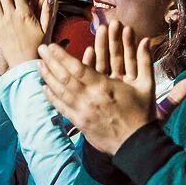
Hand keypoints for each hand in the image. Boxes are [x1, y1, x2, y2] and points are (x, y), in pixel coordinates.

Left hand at [37, 39, 158, 154]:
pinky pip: (62, 107)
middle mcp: (89, 98)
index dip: (61, 56)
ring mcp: (82, 112)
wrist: (137, 144)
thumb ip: (145, 61)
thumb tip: (147, 40)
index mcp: (104, 87)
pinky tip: (44, 87)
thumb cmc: (142, 114)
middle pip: (63, 77)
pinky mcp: (80, 123)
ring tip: (38, 65)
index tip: (52, 46)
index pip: (76, 68)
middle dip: (50, 61)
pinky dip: (52, 96)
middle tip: (40, 49)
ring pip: (59, 91)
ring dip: (47, 76)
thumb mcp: (146, 85)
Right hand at [82, 20, 185, 119]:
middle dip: (114, 41)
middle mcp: (120, 83)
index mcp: (135, 84)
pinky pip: (91, 77)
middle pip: (116, 58)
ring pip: (103, 64)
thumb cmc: (143, 128)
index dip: (131, 44)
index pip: (133, 60)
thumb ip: (175, 98)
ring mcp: (106, 87)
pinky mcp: (95, 93)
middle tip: (112, 23)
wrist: (127, 144)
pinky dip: (89, 65)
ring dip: (100, 48)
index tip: (129, 29)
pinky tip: (87, 52)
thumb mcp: (161, 113)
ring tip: (99, 30)